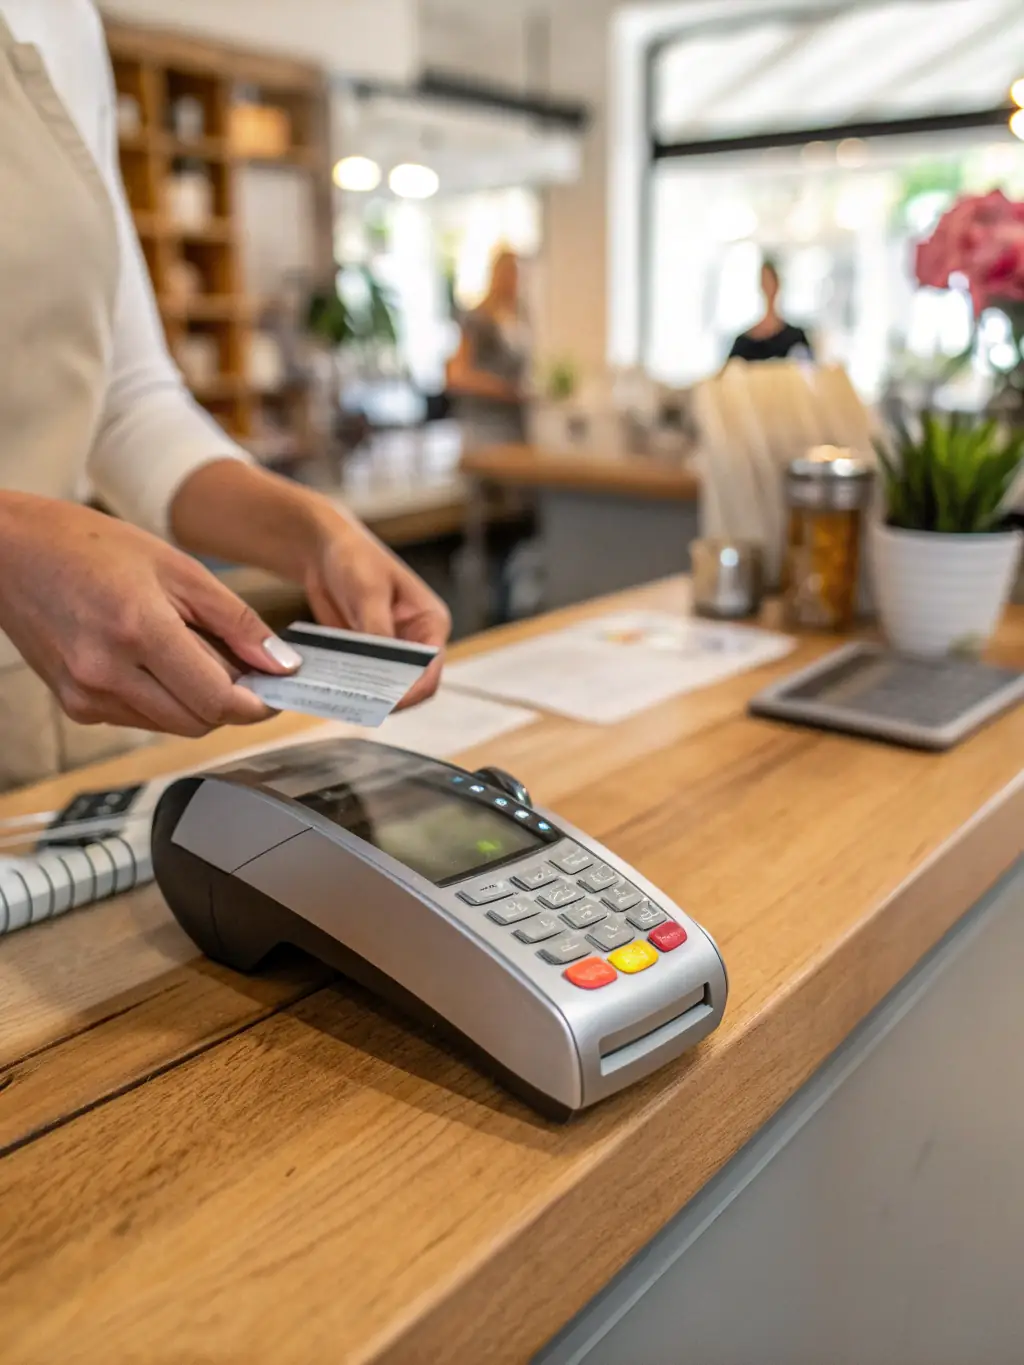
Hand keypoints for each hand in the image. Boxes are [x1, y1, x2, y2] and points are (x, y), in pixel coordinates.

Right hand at [0, 494, 301, 736]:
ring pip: (173, 726)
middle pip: (199, 722)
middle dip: (230, 701)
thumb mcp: (178, 568)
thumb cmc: (87, 547)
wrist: (9, 553)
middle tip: (239, 665)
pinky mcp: (76, 707)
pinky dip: (164, 699)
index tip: (276, 690)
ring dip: (197, 701)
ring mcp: (87, 696)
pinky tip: (153, 660)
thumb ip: (236, 621)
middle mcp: (107, 673)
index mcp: (138, 631)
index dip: (257, 703)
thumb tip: (281, 664)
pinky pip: (142, 719)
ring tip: (189, 651)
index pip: (217, 701)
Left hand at [303, 515, 450, 708]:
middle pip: (412, 684)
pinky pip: (363, 678)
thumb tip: (378, 666)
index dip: (413, 690)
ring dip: (368, 692)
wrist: (325, 550)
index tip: (388, 702)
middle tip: (360, 703)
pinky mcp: (367, 655)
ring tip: (344, 697)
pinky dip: (351, 685)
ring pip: (386, 686)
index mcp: (430, 622)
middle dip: (390, 695)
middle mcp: (416, 640)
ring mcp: (391, 650)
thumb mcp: (368, 591)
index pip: (432, 669)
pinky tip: (333, 688)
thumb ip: (376, 628)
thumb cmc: (356, 558)